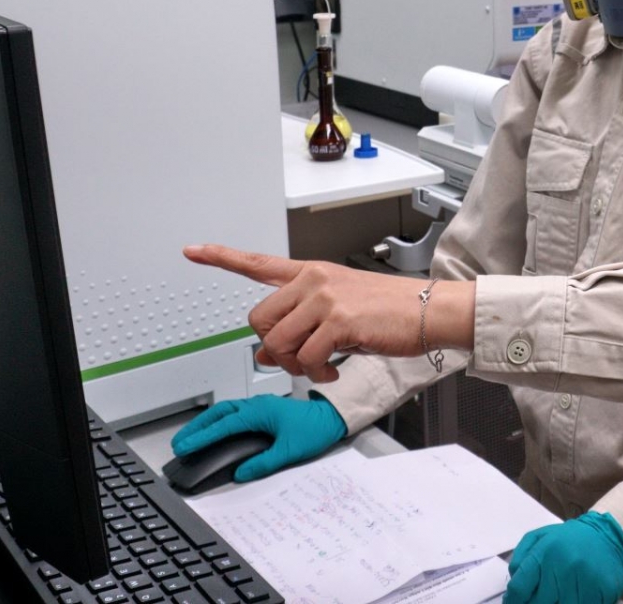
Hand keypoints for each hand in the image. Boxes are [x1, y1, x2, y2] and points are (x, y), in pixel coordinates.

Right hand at [170, 394, 347, 481]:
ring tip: (190, 438)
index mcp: (260, 411)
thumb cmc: (315, 429)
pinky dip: (220, 421)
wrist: (333, 417)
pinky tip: (215, 431)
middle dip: (197, 427)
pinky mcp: (264, 411)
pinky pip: (235, 413)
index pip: (223, 425)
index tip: (185, 447)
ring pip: (225, 411)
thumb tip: (241, 473)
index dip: (202, 437)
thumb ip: (263, 463)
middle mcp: (257, 405)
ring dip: (207, 423)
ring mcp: (260, 406)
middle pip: (218, 413)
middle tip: (180, 442)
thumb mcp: (289, 451)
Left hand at [183, 244, 473, 382]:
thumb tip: (264, 353)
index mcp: (313, 273)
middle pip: (260, 319)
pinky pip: (305, 358)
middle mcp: (315, 280)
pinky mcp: (339, 320)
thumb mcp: (340, 314)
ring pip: (277, 342)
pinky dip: (315, 373)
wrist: (429, 310)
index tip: (194, 250)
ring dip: (293, 365)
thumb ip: (301, 327)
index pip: (259, 262)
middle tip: (297, 359)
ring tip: (319, 366)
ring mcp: (326, 298)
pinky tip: (333, 369)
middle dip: (273, 348)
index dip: (221, 257)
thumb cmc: (391, 311)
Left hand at [505, 512, 622, 603]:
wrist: (608, 535)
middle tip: (542, 598)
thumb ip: (521, 558)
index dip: (513, 601)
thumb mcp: (540, 538)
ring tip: (559, 595)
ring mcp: (585, 580)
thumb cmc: (569, 540)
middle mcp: (564, 566)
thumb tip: (511, 590)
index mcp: (545, 551)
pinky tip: (576, 596)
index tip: (515, 602)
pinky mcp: (602, 591)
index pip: (519, 589)